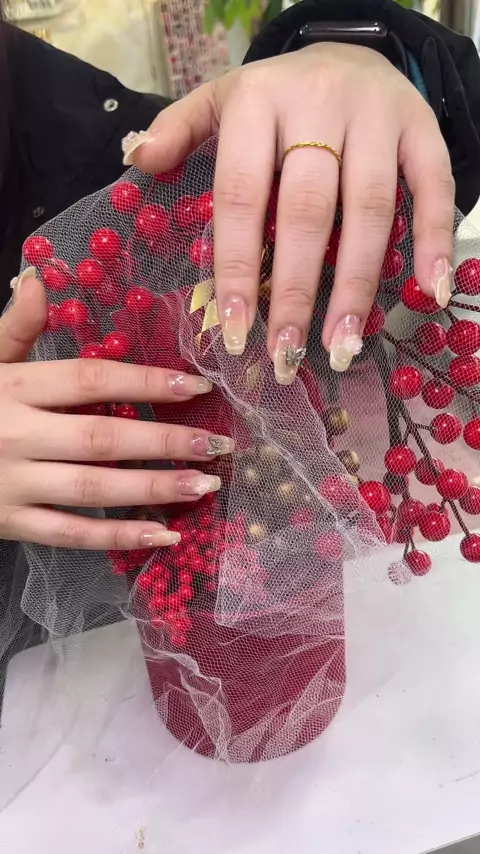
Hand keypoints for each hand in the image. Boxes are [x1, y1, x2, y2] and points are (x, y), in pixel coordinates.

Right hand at [0, 276, 232, 549]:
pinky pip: (71, 534)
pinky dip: (118, 536)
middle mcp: (14, 433)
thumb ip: (11, 328)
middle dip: (165, 441)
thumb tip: (37, 279)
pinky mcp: (8, 523)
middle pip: (101, 436)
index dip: (145, 380)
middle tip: (218, 445)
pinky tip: (164, 534)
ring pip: (92, 488)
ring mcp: (12, 483)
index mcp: (11, 386)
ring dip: (153, 488)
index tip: (196, 385)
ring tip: (204, 485)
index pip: (88, 379)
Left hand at [126, 43, 453, 380]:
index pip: (241, 196)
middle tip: (288, 355)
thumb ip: (180, 128)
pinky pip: (434, 186)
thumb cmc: (278, 96)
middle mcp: (317, 103)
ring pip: (369, 209)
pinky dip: (436, 239)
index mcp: (257, 101)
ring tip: (344, 346)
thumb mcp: (221, 99)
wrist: (349, 50)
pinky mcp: (421, 127)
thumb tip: (135, 158)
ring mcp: (376, 115)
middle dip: (298, 292)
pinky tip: (429, 291)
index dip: (240, 268)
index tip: (238, 331)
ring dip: (359, 284)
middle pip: (307, 211)